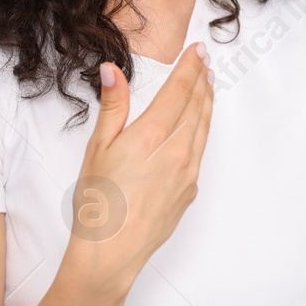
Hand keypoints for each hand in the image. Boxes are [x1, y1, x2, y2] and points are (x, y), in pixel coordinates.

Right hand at [64, 44, 214, 293]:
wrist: (111, 253)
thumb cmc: (98, 203)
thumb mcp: (98, 148)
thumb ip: (113, 106)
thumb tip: (113, 70)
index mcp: (152, 137)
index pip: (179, 92)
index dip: (190, 68)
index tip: (197, 51)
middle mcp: (177, 152)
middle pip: (196, 107)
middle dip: (201, 81)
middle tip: (205, 62)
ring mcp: (187, 173)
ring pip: (203, 129)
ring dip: (206, 104)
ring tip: (207, 86)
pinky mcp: (189, 191)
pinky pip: (200, 152)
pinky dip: (202, 131)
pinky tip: (197, 126)